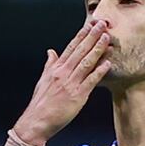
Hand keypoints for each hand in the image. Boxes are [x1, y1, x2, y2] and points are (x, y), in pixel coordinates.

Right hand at [12, 19, 113, 145]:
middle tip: (102, 25)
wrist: (36, 120)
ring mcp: (71, 83)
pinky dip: (99, 71)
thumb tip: (51, 52)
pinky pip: (90, 80)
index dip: (82, 35)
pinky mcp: (77, 95)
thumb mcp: (43, 79)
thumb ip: (49, 64)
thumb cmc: (41, 102)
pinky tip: (108, 63)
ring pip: (86, 62)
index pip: (71, 47)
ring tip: (107, 38)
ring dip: (97, 49)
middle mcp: (63, 73)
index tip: (90, 25)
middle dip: (92, 36)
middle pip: (80, 51)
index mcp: (56, 68)